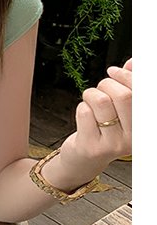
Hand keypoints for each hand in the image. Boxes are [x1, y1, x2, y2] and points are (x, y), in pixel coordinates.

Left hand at [58, 58, 131, 180]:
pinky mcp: (92, 147)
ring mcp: (112, 144)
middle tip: (100, 89)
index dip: (126, 76)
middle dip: (107, 84)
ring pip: (101, 101)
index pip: (141, 93)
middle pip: (123, 96)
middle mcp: (132, 137)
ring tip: (90, 101)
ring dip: (91, 94)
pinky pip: (84, 112)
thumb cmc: (105, 130)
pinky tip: (85, 115)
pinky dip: (82, 107)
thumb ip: (130, 85)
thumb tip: (133, 63)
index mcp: (143, 125)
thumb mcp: (121, 109)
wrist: (85, 161)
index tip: (114, 71)